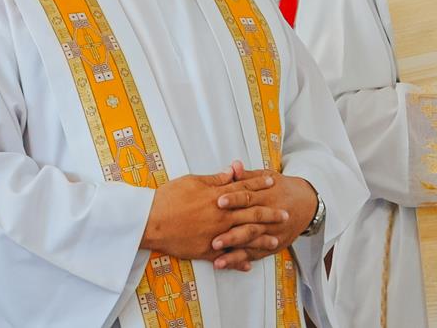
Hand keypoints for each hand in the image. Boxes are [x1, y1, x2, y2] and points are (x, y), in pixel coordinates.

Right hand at [141, 170, 288, 261]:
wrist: (150, 220)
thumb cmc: (169, 197)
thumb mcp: (192, 181)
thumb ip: (215, 179)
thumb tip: (232, 172)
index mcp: (218, 196)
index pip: (245, 188)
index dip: (260, 184)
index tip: (274, 182)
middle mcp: (221, 216)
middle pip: (251, 213)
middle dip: (270, 213)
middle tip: (285, 214)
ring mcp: (215, 234)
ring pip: (244, 237)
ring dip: (261, 239)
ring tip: (275, 242)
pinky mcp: (205, 251)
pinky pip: (226, 257)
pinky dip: (238, 261)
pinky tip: (249, 265)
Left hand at [211, 161, 318, 270]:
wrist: (307, 204)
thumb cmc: (283, 188)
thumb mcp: (268, 177)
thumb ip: (247, 176)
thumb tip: (233, 166)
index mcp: (267, 196)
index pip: (249, 198)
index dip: (234, 199)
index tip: (218, 201)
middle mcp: (270, 217)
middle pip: (249, 225)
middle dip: (232, 233)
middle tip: (213, 239)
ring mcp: (272, 233)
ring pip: (252, 243)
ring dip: (234, 251)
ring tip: (217, 257)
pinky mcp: (272, 245)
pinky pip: (255, 254)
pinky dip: (240, 260)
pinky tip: (226, 264)